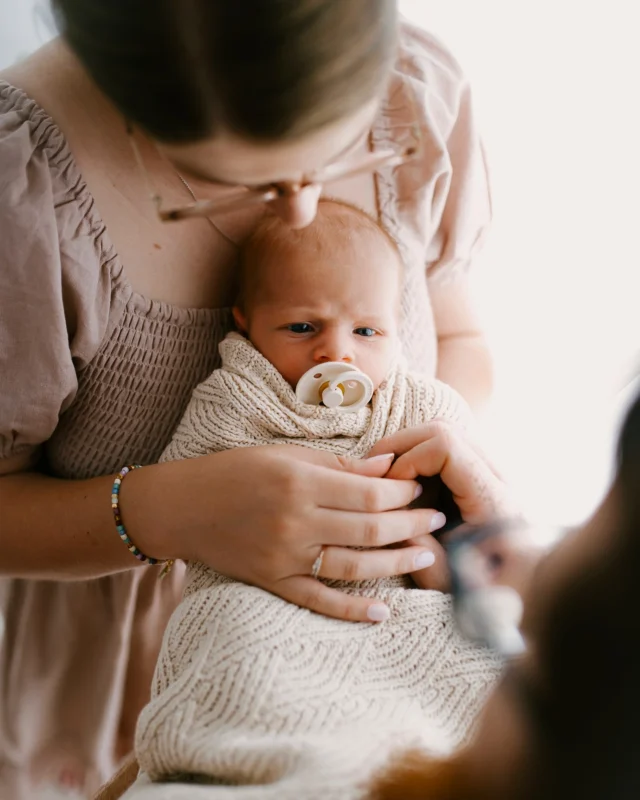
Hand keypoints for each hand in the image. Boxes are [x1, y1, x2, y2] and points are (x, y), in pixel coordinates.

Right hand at [127, 445, 445, 622]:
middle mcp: (295, 521)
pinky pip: (318, 601)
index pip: (370, 493)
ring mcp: (283, 556)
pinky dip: (352, 610)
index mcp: (300, 482)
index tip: (419, 489)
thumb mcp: (285, 454)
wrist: (184, 507)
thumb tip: (388, 467)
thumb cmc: (235, 471)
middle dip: (412, 524)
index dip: (403, 493)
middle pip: (370, 529)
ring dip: (396, 562)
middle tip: (437, 519)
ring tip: (426, 553)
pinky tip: (383, 612)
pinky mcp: (272, 581)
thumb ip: (338, 463)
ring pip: (354, 566)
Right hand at [369, 420, 514, 591]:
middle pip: (443, 429)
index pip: (446, 445)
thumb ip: (414, 547)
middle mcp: (496, 477)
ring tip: (386, 475)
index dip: (409, 459)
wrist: (527, 590)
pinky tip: (403, 481)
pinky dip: (421, 456)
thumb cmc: (489, 589)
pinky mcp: (482, 477)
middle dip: (401, 445)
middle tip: (375, 473)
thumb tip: (385, 520)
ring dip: (410, 448)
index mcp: (490, 497)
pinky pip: (448, 448)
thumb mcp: (446, 577)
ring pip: (445, 432)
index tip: (390, 487)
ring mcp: (491, 472)